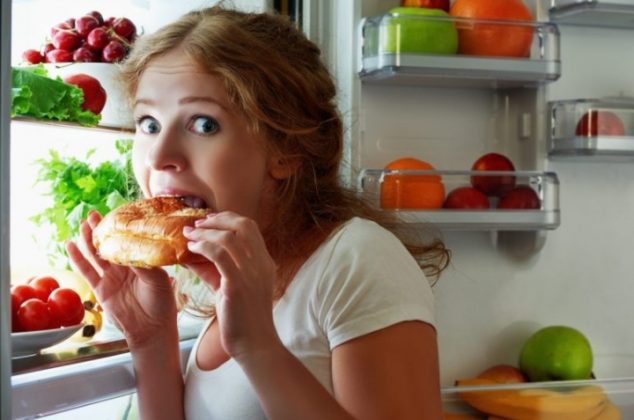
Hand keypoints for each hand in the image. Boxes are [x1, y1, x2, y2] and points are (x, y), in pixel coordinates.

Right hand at [65, 210, 177, 348]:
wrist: (152, 329)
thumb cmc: (161, 304)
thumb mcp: (158, 279)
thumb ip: (143, 264)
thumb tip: (131, 248)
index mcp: (141, 261)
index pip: (127, 240)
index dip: (119, 228)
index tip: (113, 214)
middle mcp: (125, 267)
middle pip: (109, 245)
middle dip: (100, 229)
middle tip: (92, 214)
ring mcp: (112, 277)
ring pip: (96, 255)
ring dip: (88, 240)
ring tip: (82, 224)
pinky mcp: (101, 289)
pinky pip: (87, 271)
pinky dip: (78, 258)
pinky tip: (70, 245)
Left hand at [183, 212, 279, 361]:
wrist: (254, 344)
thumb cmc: (242, 319)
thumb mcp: (230, 288)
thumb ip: (215, 270)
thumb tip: (191, 255)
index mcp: (264, 262)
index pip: (250, 227)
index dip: (228, 218)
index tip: (208, 221)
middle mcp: (261, 263)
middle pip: (242, 225)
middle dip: (217, 220)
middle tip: (196, 224)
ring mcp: (251, 273)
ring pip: (229, 237)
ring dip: (205, 232)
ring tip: (189, 235)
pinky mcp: (238, 285)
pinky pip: (219, 255)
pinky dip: (203, 247)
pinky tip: (191, 250)